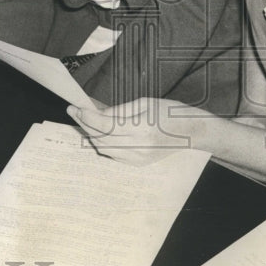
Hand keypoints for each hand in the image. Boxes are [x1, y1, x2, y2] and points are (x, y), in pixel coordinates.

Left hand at [69, 97, 201, 165]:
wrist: (190, 131)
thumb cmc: (170, 112)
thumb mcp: (145, 103)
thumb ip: (120, 110)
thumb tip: (99, 113)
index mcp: (140, 129)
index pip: (104, 125)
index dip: (87, 116)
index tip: (75, 107)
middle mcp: (137, 147)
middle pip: (100, 138)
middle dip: (85, 124)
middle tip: (74, 112)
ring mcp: (137, 158)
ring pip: (104, 149)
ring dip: (91, 135)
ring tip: (84, 121)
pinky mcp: (138, 163)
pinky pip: (113, 155)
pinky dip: (103, 144)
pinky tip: (99, 134)